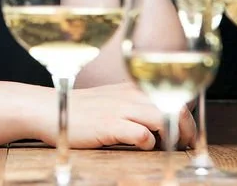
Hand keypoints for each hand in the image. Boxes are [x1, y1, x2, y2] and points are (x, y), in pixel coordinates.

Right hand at [34, 82, 196, 149]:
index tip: (188, 131)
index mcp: (131, 89)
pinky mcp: (109, 125)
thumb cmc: (79, 110)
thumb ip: (131, 105)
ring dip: (173, 136)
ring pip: (163, 117)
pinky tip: (142, 147)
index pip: (171, 95)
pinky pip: (141, 134)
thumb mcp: (109, 101)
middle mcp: (130, 96)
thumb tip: (157, 121)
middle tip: (186, 143)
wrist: (48, 109)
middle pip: (175, 105)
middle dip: (187, 128)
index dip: (185, 115)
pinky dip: (149, 144)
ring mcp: (120, 110)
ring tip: (170, 147)